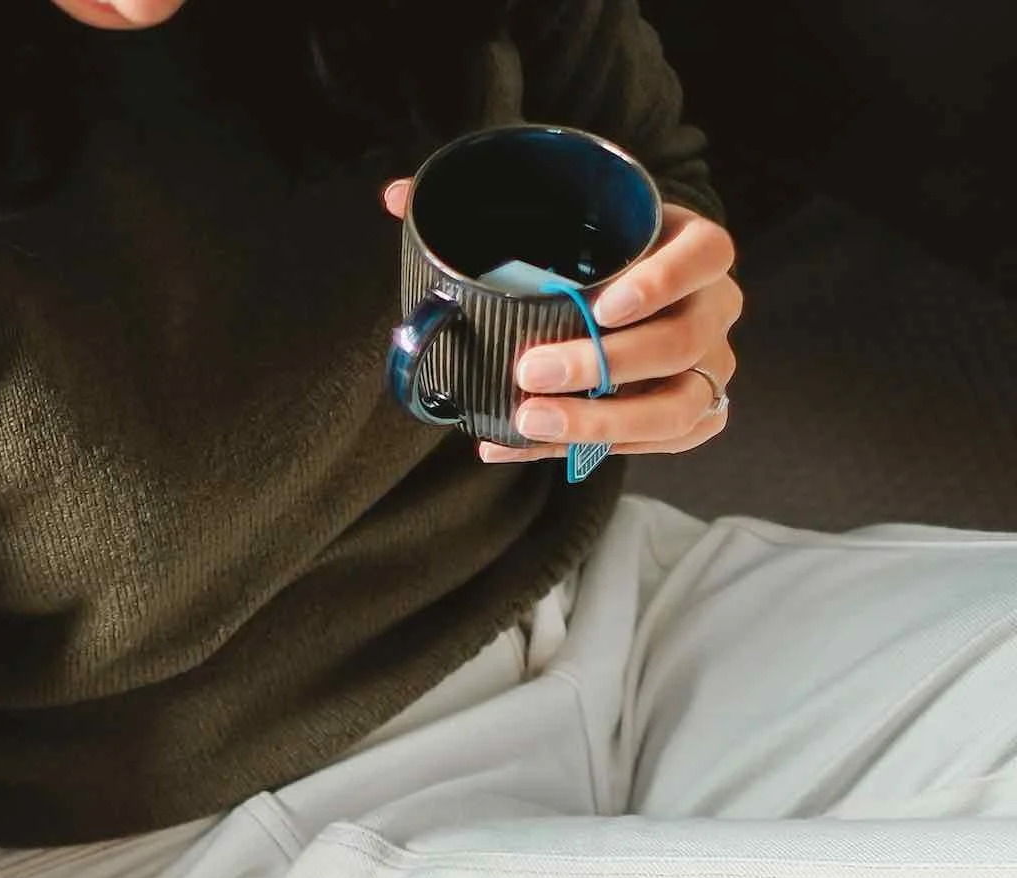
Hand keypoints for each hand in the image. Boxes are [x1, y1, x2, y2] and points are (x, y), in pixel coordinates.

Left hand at [381, 184, 739, 464]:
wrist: (626, 300)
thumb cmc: (594, 254)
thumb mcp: (565, 217)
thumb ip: (487, 201)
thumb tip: (395, 195)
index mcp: (698, 248)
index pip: (704, 257)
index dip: (662, 281)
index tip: (603, 303)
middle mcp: (714, 310)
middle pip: (680, 343)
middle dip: (604, 364)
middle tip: (531, 370)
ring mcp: (708, 370)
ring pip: (674, 409)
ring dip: (599, 422)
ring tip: (528, 419)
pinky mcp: (688, 420)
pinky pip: (646, 448)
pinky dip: (577, 451)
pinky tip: (516, 444)